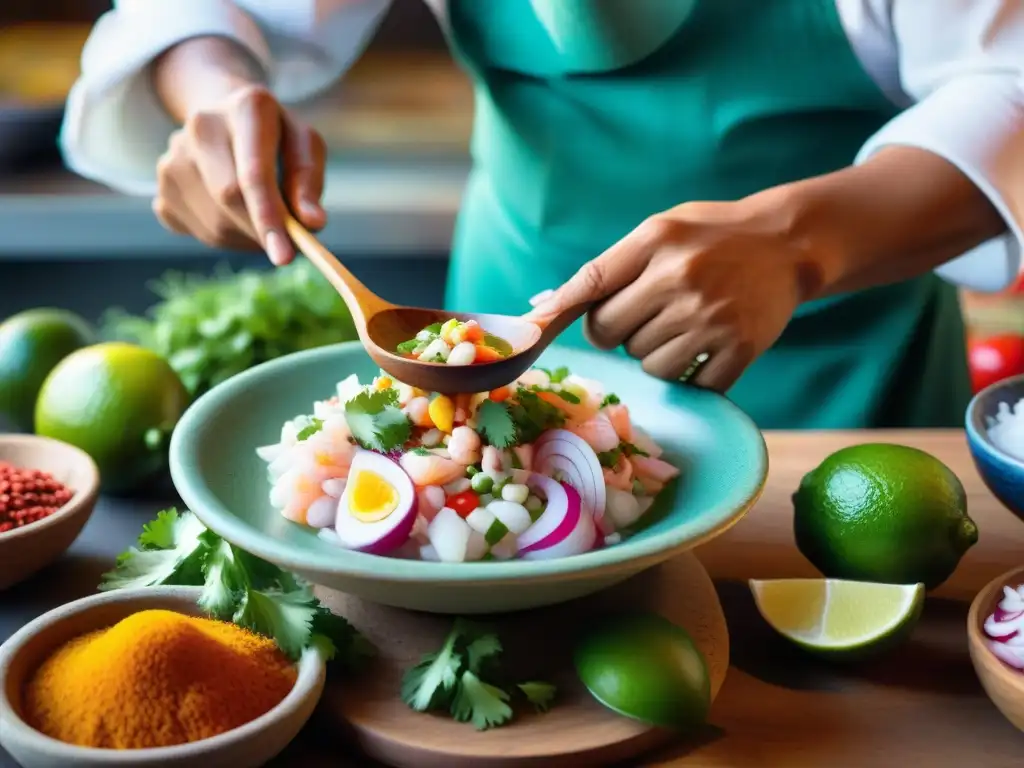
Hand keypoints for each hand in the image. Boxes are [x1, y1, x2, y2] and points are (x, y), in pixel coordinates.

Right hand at [153, 84, 326, 264]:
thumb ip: (309, 182)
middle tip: (286, 247)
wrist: (226, 118)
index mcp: (246, 108)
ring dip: (247, 237)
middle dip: (261, 231)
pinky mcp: (162, 187)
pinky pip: (198, 231)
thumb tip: (312, 224)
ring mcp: (173, 156)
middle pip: (228, 198)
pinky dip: (226, 238)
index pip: (253, 172)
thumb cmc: (276, 137)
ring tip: (262, 219)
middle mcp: (201, 125)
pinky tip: (235, 215)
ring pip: (214, 224)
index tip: (285, 258)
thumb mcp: (305, 146)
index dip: (269, 217)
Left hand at [526, 200, 822, 390]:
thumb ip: (608, 266)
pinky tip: (707, 345)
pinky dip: (691, 373)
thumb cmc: (710, 237)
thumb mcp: (660, 230)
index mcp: (656, 241)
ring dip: (655, 353)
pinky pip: (689, 382)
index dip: (561, 312)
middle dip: (618, 331)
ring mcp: (711, 316)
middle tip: (645, 316)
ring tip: (682, 325)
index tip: (535, 332)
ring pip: (646, 363)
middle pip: (610, 333)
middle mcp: (680, 278)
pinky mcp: (740, 347)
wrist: (789, 243)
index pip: (591, 283)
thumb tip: (542, 309)